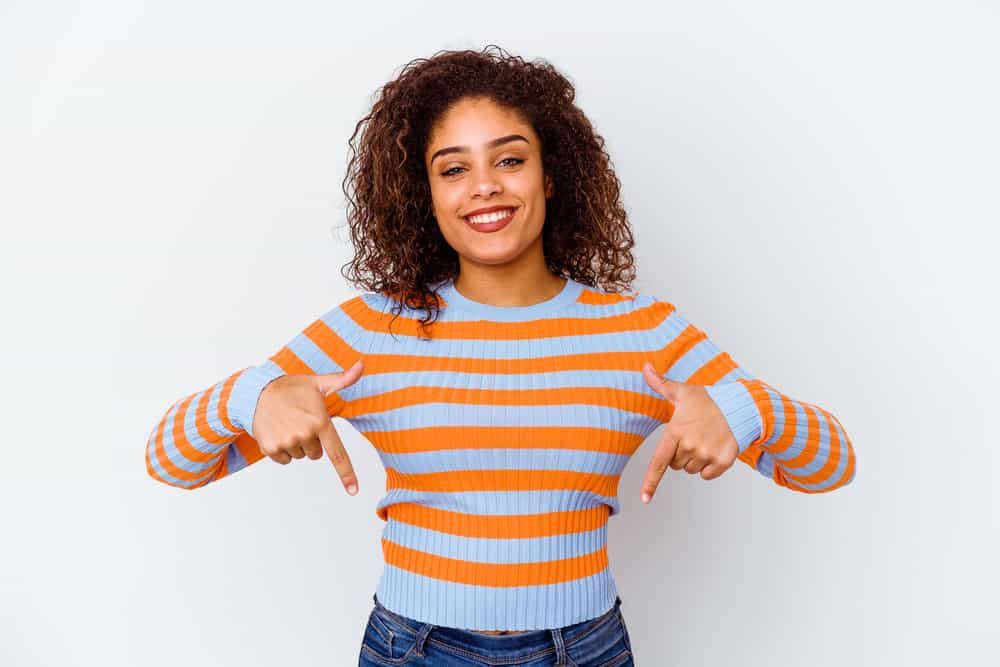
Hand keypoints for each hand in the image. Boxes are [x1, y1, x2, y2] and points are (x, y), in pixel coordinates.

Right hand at [251, 359, 364, 495]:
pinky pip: (284, 460)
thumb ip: (343, 379)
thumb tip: (362, 365)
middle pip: (316, 454)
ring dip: (296, 445)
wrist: (257, 392)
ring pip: (300, 456)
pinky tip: (277, 432)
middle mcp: (304, 434)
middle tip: (300, 422)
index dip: (346, 473)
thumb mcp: (318, 383)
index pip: (337, 453)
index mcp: (320, 421)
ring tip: (287, 424)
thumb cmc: (292, 388)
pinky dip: (281, 450)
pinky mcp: (270, 449)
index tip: (354, 491)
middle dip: (311, 441)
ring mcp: (287, 442)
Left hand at [638, 361, 738, 502]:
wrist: (742, 406)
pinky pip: (707, 476)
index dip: (650, 482)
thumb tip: (644, 366)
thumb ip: (660, 383)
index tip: (644, 499)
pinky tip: (714, 449)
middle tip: (692, 436)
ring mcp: (707, 455)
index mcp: (676, 431)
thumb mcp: (682, 391)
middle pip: (675, 465)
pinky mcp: (722, 462)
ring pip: (691, 470)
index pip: (659, 462)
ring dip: (695, 460)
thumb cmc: (708, 399)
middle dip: (680, 454)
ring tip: (705, 440)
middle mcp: (690, 446)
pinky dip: (710, 467)